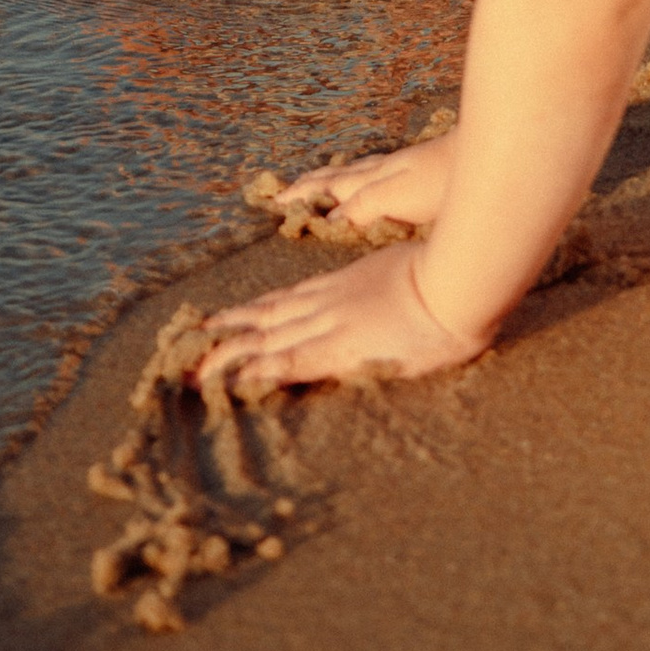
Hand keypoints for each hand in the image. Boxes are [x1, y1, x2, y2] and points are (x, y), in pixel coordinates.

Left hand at [198, 240, 485, 394]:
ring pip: (267, 341)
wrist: (459, 282)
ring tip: (196, 369)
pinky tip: (235, 380)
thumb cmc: (447, 276)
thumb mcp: (405, 270)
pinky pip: (292, 362)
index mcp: (342, 286)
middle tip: (190, 349)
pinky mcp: (342, 350)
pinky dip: (261, 370)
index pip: (285, 302)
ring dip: (229, 355)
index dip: (251, 312)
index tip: (221, 321)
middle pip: (266, 321)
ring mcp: (332, 324)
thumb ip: (384, 284)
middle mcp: (328, 304)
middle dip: (228, 336)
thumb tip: (382, 294)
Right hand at [285, 134, 456, 234]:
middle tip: (287, 189)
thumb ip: (364, 205)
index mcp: (374, 178)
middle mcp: (384, 170)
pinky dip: (361, 175)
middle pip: (340, 175)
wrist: (488, 155)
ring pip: (359, 171)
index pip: (331, 187)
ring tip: (320, 180)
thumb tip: (329, 220)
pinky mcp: (421, 169)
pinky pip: (377, 171)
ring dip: (334, 177)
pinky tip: (372, 177)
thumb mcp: (399, 196)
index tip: (277, 201)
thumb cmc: (446, 181)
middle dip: (312, 183)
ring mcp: (403, 167)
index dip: (305, 195)